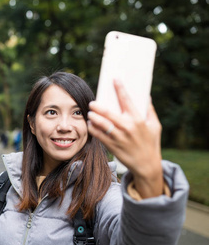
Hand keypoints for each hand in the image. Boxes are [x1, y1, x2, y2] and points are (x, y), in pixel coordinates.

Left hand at [87, 80, 162, 197]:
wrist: (146, 165)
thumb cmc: (151, 143)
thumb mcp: (155, 126)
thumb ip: (150, 111)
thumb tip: (146, 96)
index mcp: (138, 120)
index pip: (127, 100)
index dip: (120, 88)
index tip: (114, 79)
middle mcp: (128, 127)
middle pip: (109, 113)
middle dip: (98, 106)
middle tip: (92, 103)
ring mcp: (119, 137)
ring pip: (102, 124)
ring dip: (94, 117)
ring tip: (90, 113)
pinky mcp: (112, 146)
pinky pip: (99, 136)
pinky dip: (93, 129)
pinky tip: (91, 125)